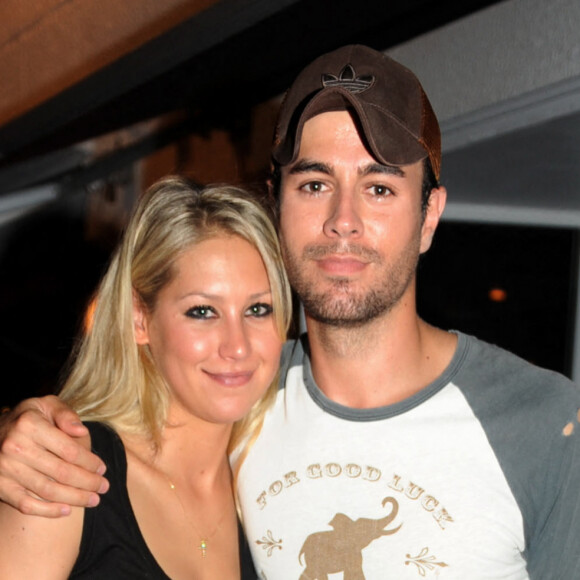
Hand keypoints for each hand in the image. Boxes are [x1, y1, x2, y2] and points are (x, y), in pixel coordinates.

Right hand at [0, 396, 108, 516]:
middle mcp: (15, 447)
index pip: (68, 450)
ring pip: (47, 490)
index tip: (103, 468)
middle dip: (87, 482)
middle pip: (61, 472)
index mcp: (30, 425)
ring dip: (74, 498)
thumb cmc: (28, 417)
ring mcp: (4, 469)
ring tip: (93, 500)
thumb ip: (66, 414)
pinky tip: (67, 510)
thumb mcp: (46, 405)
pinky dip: (48, 511)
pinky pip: (25, 505)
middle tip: (104, 487)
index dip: (89, 462)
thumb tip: (82, 432)